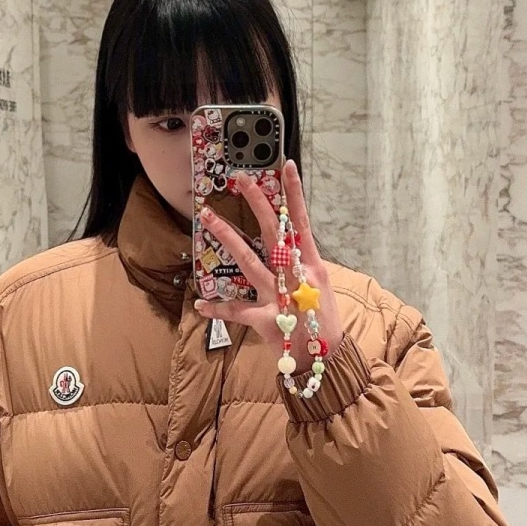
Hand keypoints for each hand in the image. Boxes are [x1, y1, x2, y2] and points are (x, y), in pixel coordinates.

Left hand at [193, 159, 343, 373]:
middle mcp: (297, 277)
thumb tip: (289, 245)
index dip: (295, 195)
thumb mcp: (322, 288)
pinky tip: (199, 305)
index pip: (302, 223)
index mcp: (312, 266)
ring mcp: (281, 297)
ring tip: (208, 217)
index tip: (286, 167)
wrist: (327, 358)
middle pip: (274, 232)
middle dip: (257, 202)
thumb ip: (303, 266)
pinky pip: (237, 311)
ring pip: (249, 260)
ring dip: (226, 237)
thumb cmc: (323, 322)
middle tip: (241, 178)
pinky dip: (218, 309)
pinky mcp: (266, 320)